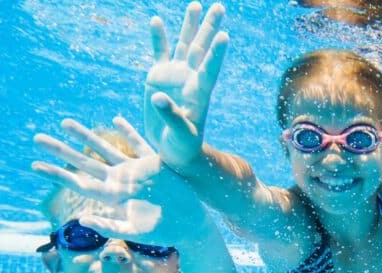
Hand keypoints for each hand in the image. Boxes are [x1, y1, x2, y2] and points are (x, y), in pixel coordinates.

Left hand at [31, 117, 199, 241]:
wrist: (191, 224)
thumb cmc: (164, 232)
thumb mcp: (135, 231)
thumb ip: (109, 226)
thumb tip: (82, 220)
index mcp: (112, 196)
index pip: (77, 182)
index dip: (56, 174)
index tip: (34, 165)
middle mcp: (119, 181)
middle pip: (84, 163)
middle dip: (61, 150)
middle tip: (37, 139)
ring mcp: (136, 171)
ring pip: (105, 149)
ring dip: (85, 136)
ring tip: (64, 123)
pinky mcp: (154, 164)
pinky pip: (138, 143)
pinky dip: (128, 131)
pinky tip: (116, 119)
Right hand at [144, 2, 228, 168]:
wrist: (173, 150)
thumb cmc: (183, 146)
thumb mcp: (181, 134)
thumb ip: (171, 115)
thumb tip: (158, 97)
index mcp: (200, 92)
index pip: (210, 69)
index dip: (216, 54)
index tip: (225, 36)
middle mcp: (190, 79)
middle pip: (202, 48)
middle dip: (210, 27)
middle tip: (220, 6)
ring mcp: (175, 75)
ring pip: (185, 45)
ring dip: (190, 25)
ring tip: (196, 4)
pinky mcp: (159, 77)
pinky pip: (160, 53)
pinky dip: (158, 38)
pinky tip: (156, 20)